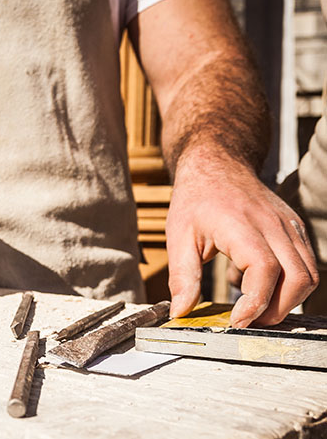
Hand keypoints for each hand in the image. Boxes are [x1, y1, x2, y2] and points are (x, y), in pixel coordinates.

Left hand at [166, 150, 318, 326]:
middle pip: (297, 277)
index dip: (256, 301)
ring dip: (289, 300)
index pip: (264, 270)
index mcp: (241, 225)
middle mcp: (273, 225)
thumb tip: (180, 312)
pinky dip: (292, 285)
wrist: (217, 166)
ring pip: (309, 274)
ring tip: (258, 311)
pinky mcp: (295, 229)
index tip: (237, 321)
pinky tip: (265, 289)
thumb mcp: (178, 237)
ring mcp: (289, 226)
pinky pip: (306, 263)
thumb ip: (182, 277)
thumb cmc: (196, 199)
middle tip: (249, 322)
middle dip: (277, 309)